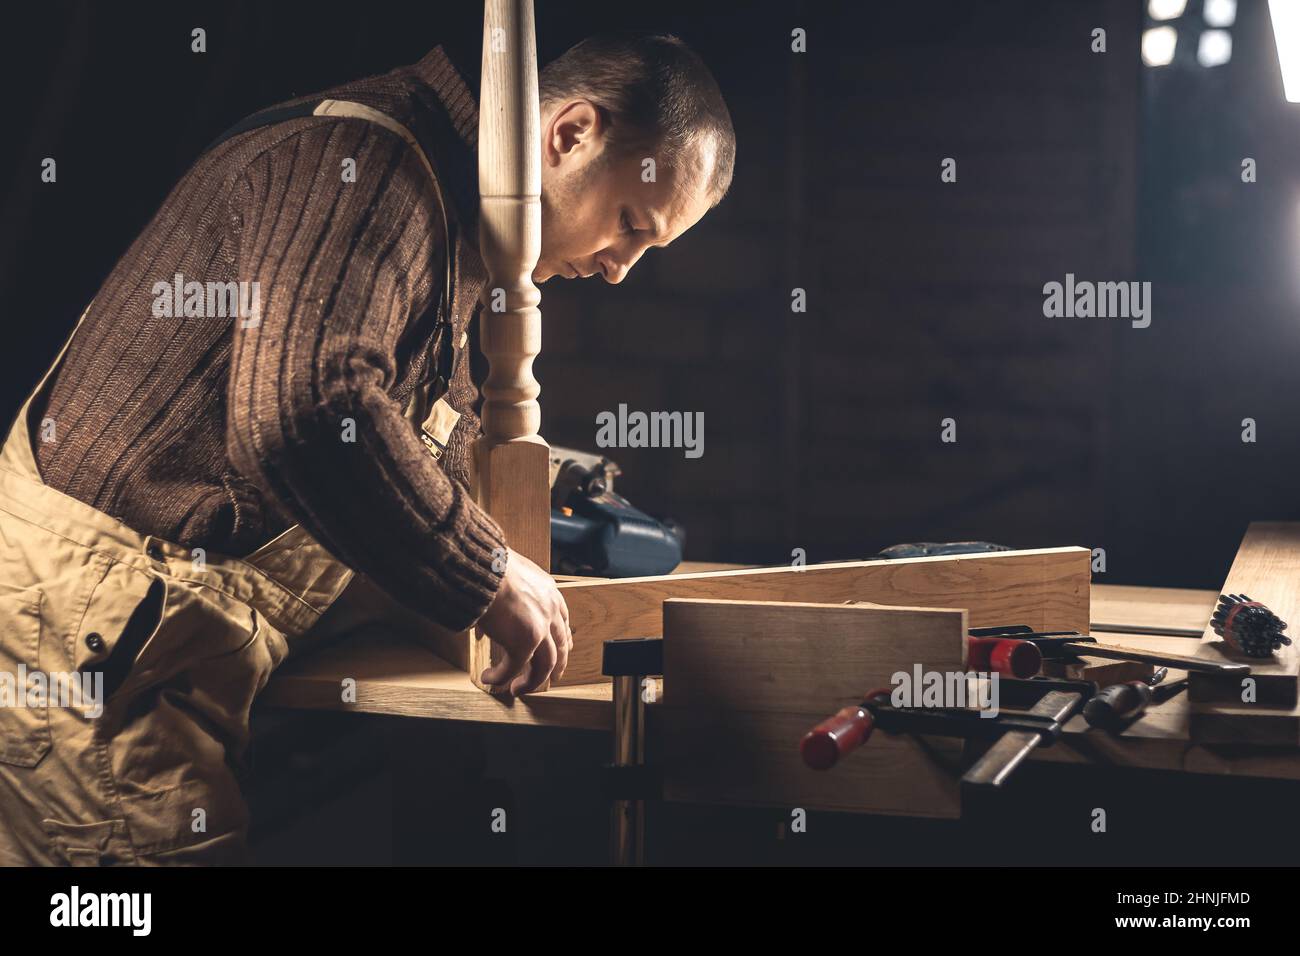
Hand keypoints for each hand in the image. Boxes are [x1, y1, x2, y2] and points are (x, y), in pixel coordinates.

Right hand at [477, 548, 571, 694]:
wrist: (483, 566)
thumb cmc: (489, 565)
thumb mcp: (506, 576)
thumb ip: (503, 599)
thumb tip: (488, 623)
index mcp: (547, 591)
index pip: (562, 619)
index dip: (563, 638)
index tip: (562, 649)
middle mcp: (549, 609)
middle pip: (560, 645)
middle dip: (558, 664)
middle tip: (553, 676)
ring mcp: (540, 628)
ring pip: (545, 665)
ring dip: (531, 680)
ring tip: (518, 688)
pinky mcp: (523, 643)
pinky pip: (513, 669)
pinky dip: (500, 677)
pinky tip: (489, 678)